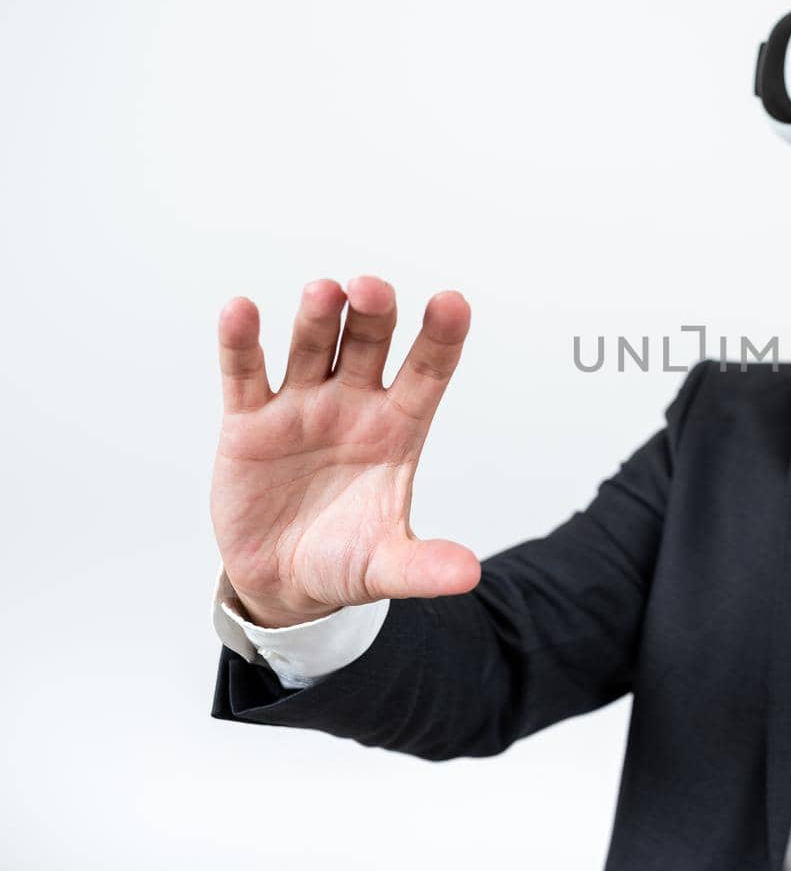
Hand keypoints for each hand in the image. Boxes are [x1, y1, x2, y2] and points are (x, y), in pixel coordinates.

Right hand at [209, 276, 479, 627]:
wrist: (281, 582)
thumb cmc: (343, 562)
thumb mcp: (384, 568)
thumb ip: (422, 567)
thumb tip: (469, 576)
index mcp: (397, 429)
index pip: (428, 372)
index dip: (441, 336)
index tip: (452, 302)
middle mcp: (354, 405)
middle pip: (369, 344)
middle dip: (373, 313)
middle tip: (372, 288)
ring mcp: (302, 406)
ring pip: (313, 347)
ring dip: (318, 318)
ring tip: (324, 292)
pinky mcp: (249, 422)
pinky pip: (246, 374)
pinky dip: (241, 342)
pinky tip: (240, 310)